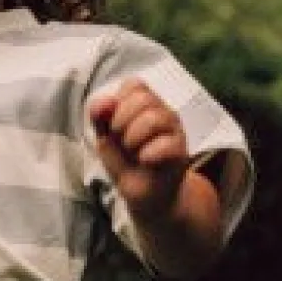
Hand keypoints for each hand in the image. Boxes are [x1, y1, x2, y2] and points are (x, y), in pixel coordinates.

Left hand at [89, 78, 188, 219]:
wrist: (143, 195)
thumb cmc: (126, 163)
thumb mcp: (105, 138)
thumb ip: (99, 117)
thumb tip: (102, 101)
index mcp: (146, 105)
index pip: (134, 84)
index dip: (118, 102)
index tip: (112, 124)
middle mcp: (163, 113)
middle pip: (144, 98)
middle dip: (122, 120)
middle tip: (121, 141)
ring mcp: (175, 131)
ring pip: (155, 118)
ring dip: (134, 137)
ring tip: (132, 151)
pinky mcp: (181, 152)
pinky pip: (167, 144)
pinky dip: (148, 153)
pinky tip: (144, 161)